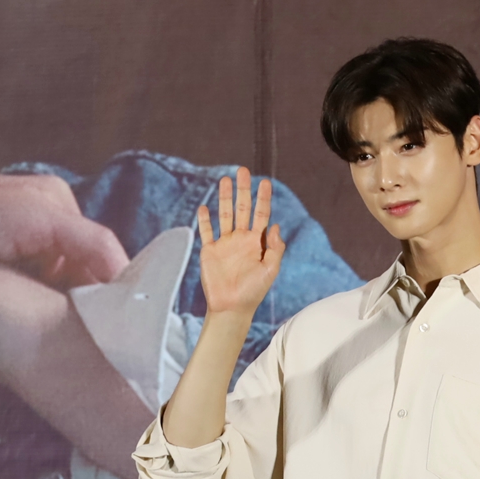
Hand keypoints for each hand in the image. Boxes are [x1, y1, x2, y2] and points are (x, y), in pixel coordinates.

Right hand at [196, 167, 284, 316]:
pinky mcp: (209, 251)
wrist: (231, 308)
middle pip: (242, 208)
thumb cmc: (253, 291)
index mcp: (256, 242)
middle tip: (243, 170)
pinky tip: (204, 207)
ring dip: (224, 198)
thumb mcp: (270, 270)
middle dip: (243, 190)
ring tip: (224, 180)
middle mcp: (240, 239)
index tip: (265, 182)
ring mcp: (224, 244)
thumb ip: (274, 248)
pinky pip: (206, 232)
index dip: (263, 198)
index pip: (261, 214)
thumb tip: (274, 225)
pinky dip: (204, 220)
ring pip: (224, 215)